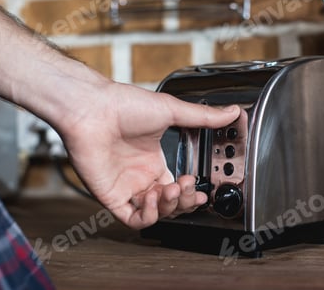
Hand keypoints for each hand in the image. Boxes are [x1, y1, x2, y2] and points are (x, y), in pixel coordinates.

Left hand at [59, 80, 239, 228]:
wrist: (92, 108)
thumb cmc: (124, 105)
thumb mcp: (171, 111)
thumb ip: (202, 117)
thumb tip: (231, 112)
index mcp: (153, 161)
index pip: (177, 187)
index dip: (190, 193)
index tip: (202, 190)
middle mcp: (140, 175)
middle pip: (169, 204)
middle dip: (183, 201)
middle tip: (187, 189)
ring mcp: (125, 186)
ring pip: (154, 213)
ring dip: (168, 207)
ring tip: (171, 189)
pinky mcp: (110, 195)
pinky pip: (132, 218)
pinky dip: (147, 215)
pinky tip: (153, 198)